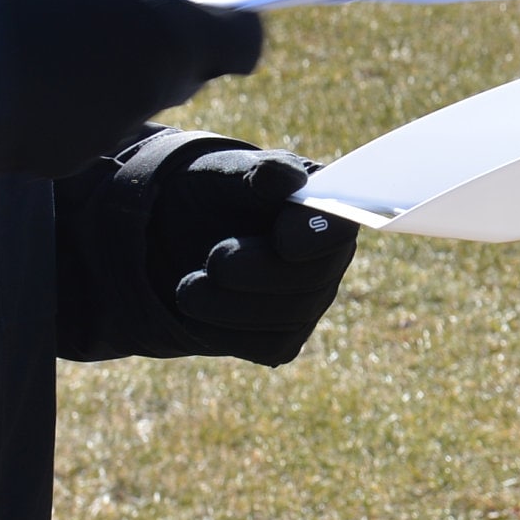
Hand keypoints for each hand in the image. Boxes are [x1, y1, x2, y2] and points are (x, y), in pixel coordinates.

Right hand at [0, 0, 264, 175]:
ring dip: (101, 71)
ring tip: (39, 34)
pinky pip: (78, 124)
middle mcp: (151, 95)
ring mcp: (105, 133)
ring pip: (127, 98)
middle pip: (181, 70)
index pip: (241, 43)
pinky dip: (59, 102)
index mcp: (173, 37)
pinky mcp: (58, 160)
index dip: (225, 23)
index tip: (201, 5)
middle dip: (156, 43)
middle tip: (101, 6)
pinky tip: (12, 72)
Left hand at [145, 146, 357, 366]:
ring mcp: (309, 302)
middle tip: (214, 261)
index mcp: (324, 207)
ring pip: (288, 319)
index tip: (283, 241)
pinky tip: (196, 307)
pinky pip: (267, 346)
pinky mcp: (283, 338)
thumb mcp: (226, 173)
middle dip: (259, 274)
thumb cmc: (216, 194)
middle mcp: (328, 259)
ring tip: (187, 288)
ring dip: (231, 305)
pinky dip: (225, 330)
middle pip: (314, 280)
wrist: (181, 234)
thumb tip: (287, 178)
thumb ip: (258, 174)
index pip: (338, 226)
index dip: (315, 237)